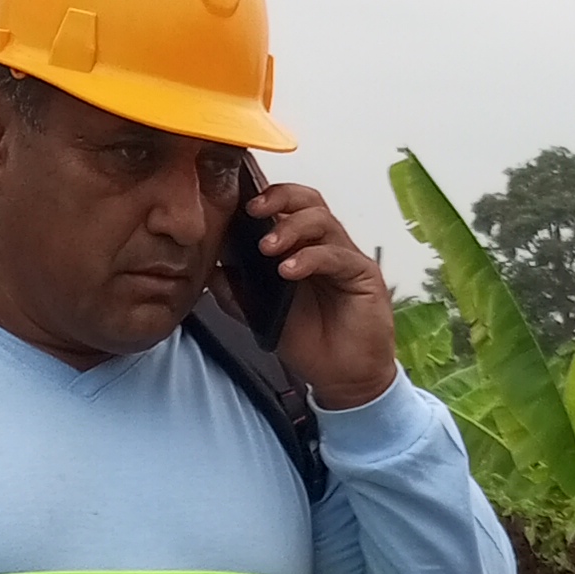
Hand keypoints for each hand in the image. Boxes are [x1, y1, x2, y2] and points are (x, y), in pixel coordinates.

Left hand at [243, 177, 397, 408]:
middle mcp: (325, 246)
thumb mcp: (262, 316)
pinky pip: (337, 255)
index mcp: (301, 248)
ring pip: (322, 220)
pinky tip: (289, 272)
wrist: (343, 376)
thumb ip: (238, 293)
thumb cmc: (311, 342)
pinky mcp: (363, 274)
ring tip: (266, 249)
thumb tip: (211, 270)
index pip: (286, 207)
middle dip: (279, 197)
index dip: (264, 196)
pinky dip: (310, 258)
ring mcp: (345, 257)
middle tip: (253, 211)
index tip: (236, 204)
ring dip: (291, 228)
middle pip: (308, 200)